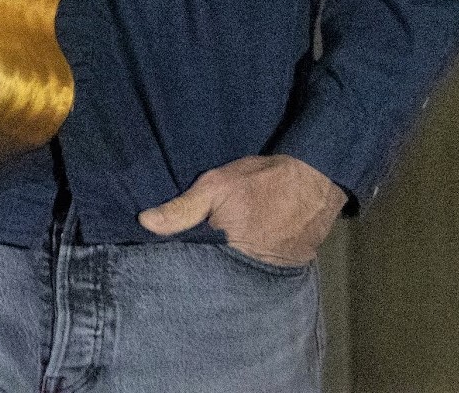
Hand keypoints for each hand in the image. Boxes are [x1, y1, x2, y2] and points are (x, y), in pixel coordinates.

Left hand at [137, 154, 345, 266]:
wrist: (314, 182)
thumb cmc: (261, 181)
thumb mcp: (216, 186)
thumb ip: (182, 208)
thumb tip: (144, 222)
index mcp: (224, 251)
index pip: (192, 268)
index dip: (178, 264)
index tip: (159, 263)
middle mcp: (246, 272)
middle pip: (214, 277)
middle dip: (200, 272)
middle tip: (180, 266)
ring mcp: (267, 275)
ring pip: (234, 278)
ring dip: (223, 272)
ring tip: (207, 266)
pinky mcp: (283, 274)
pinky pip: (255, 276)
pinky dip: (245, 270)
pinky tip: (234, 263)